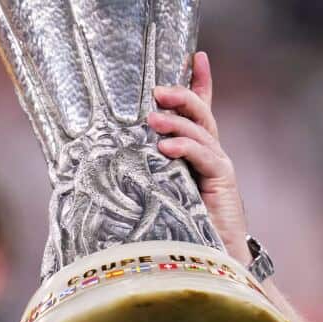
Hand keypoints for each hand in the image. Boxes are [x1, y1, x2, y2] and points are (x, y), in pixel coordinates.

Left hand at [148, 51, 249, 265]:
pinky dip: (185, 148)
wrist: (211, 264)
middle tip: (157, 90)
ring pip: (202, 131)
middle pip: (202, 115)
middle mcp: (211, 157)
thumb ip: (141, 178)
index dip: (200, 84)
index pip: (200, 113)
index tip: (195, 56)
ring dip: (177, 121)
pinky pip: (206, 157)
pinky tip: (165, 148)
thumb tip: (98, 168)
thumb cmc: (177, 234)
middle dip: (182, 95)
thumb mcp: (155, 198)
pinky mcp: (223, 183)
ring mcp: (219, 169)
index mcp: (196, 157)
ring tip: (153, 117)